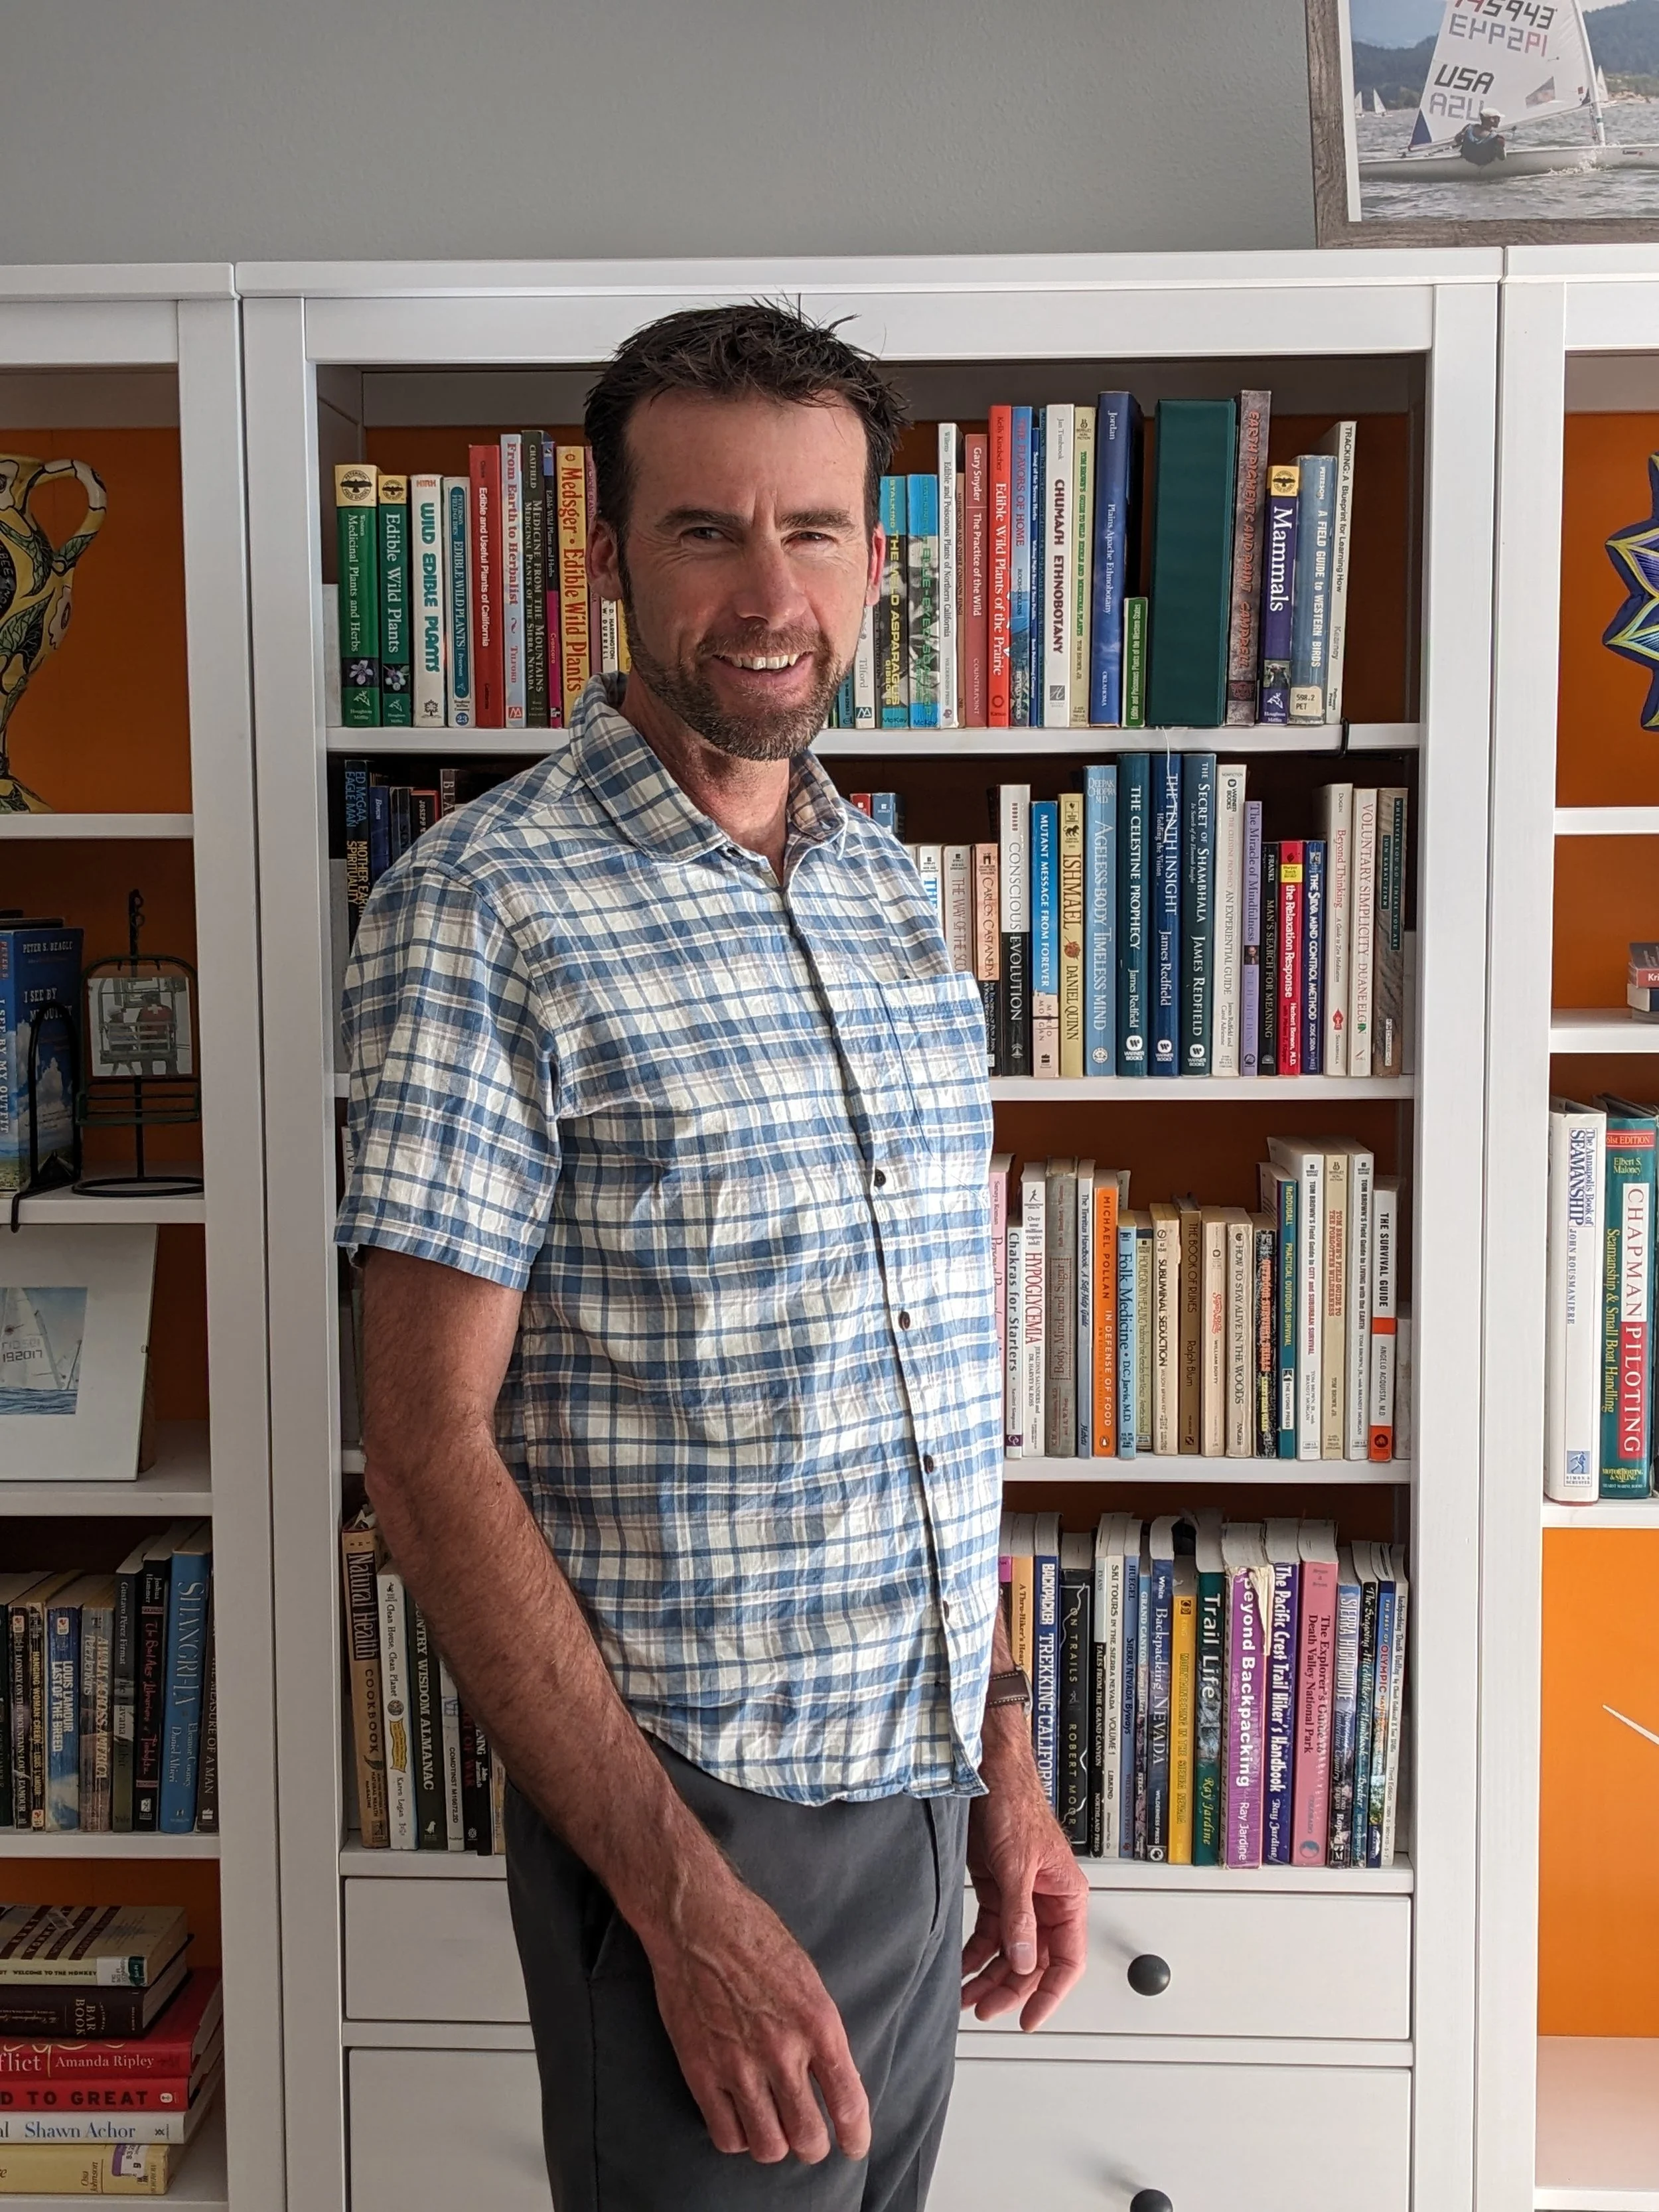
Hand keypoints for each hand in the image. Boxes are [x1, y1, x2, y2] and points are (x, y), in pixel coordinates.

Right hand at [640, 1866, 870, 2166]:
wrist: (697, 1918)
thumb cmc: (755, 1936)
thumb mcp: (807, 1978)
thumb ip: (820, 2031)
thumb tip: (833, 2079)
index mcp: (818, 2022)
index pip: (848, 2100)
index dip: (855, 2135)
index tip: (854, 2145)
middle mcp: (782, 2050)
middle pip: (808, 2137)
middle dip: (813, 2145)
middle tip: (808, 2135)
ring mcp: (738, 2064)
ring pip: (768, 2146)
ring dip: (775, 2144)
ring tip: (772, 2128)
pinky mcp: (701, 2071)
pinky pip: (727, 2135)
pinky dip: (738, 2137)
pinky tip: (740, 2118)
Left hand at [960, 1723, 1089, 2031]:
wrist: (988, 1773)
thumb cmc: (1015, 1804)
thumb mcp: (1017, 1866)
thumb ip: (1020, 1916)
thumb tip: (1024, 1961)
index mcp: (1065, 1897)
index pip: (1067, 1960)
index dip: (1050, 1994)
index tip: (1029, 2019)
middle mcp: (1045, 1901)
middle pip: (1034, 1962)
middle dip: (1010, 1988)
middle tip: (984, 2009)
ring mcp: (1020, 1896)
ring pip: (1009, 1951)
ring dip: (989, 1975)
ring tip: (966, 1997)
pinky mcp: (997, 1888)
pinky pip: (990, 1931)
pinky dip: (976, 1952)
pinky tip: (961, 1967)